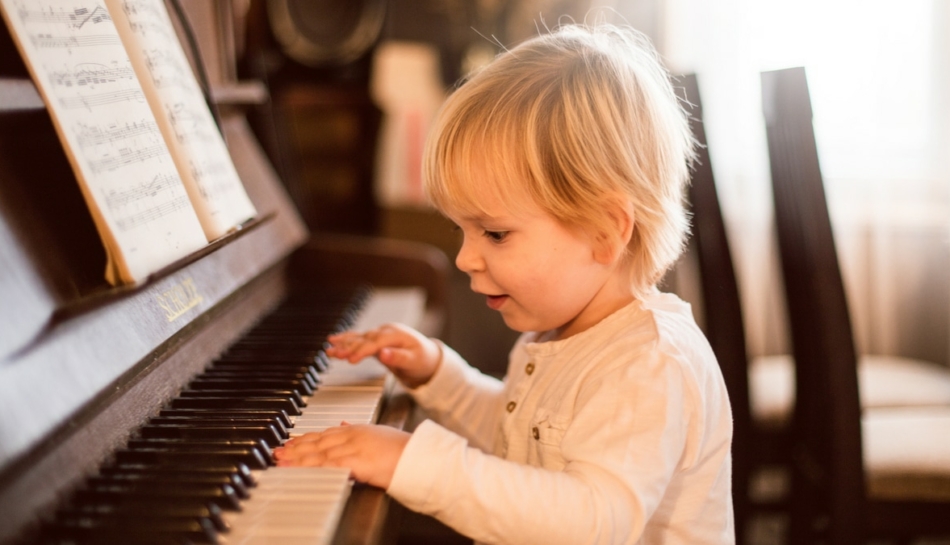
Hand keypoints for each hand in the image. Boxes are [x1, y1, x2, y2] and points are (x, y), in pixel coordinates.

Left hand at [273, 424, 410, 489]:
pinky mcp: (355, 461)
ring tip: (280, 461)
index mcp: (358, 429)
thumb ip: (359, 430)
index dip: (305, 438)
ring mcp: (353, 447)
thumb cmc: (403, 450)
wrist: (418, 457)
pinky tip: (297, 470)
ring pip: (318, 452)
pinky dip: (309, 467)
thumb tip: (344, 424)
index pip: (325, 433)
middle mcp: (352, 435)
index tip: (290, 442)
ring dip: (297, 457)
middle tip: (278, 451)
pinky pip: (326, 465)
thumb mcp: (378, 434)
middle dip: (295, 447)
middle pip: (317, 441)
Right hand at [326, 324, 441, 387]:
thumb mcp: (414, 361)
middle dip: (348, 347)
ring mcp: (380, 334)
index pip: (376, 342)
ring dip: (343, 343)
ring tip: (328, 349)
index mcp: (396, 335)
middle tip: (333, 354)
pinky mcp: (376, 340)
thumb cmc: (423, 360)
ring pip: (359, 338)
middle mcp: (386, 331)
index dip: (363, 350)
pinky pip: (359, 339)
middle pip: (364, 339)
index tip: (351, 360)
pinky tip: (333, 341)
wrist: (428, 357)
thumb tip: (383, 354)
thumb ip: (398, 357)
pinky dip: (346, 340)